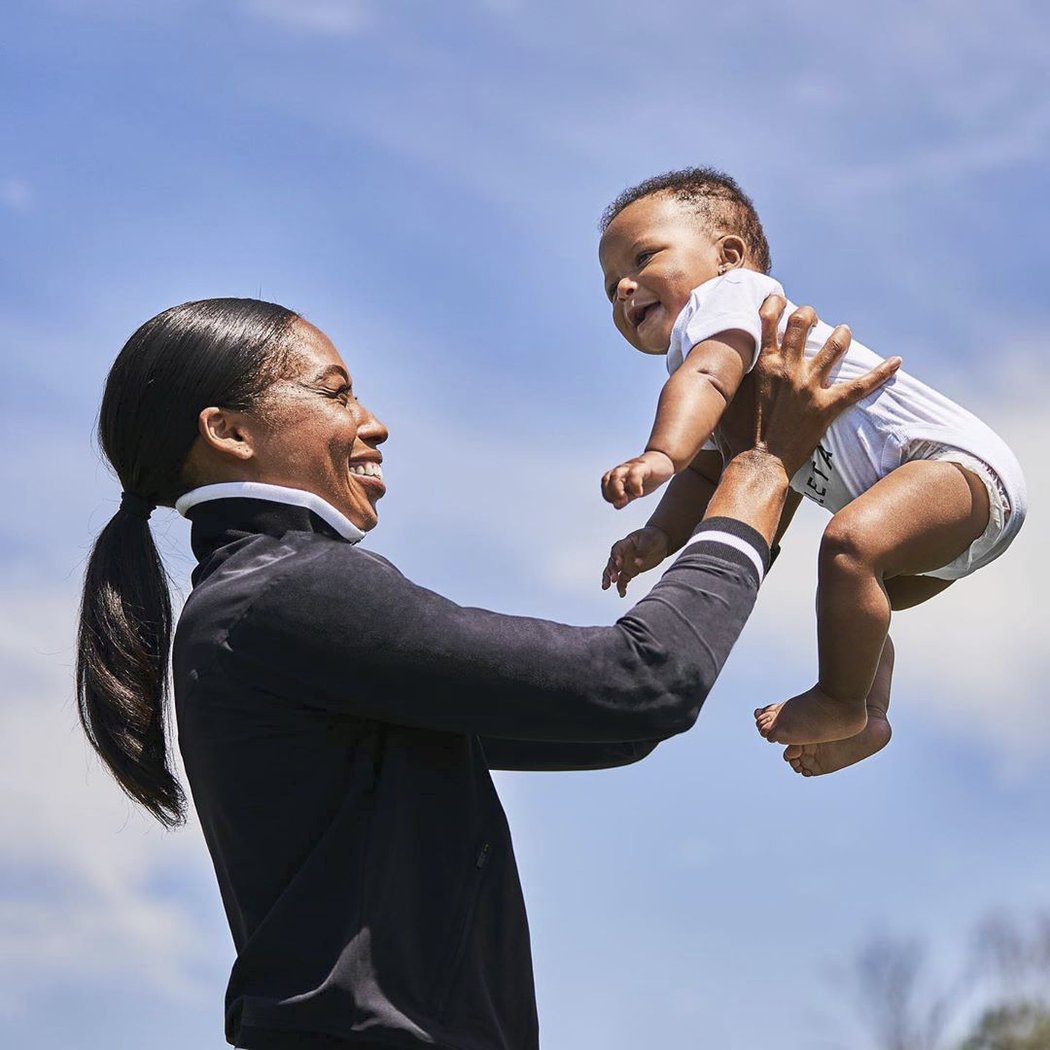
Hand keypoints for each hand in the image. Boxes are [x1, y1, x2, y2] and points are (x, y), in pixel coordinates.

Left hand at [601, 450, 675, 508]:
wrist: (663, 460)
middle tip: (621, 502)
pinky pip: (634, 474)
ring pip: (616, 475)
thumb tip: (616, 506)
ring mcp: (631, 467)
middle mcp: (621, 470)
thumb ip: (625, 498)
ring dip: (617, 489)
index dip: (608, 496)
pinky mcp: (643, 466)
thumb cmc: (646, 477)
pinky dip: (634, 485)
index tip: (619, 504)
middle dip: (610, 493)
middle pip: (606, 479)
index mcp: (617, 476)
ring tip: (625, 499)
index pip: (605, 485)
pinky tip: (639, 493)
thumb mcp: (634, 491)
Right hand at [601, 526, 670, 596]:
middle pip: (612, 562)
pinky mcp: (630, 571)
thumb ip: (643, 552)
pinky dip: (621, 587)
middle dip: (611, 571)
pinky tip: (622, 594)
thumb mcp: (650, 541)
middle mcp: (622, 554)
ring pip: (613, 572)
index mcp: (625, 543)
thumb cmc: (653, 537)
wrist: (661, 541)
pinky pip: (623, 580)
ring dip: (609, 579)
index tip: (619, 564)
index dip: (616, 557)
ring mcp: (625, 563)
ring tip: (605, 587)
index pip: (616, 550)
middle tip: (613, 579)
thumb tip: (637, 564)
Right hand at [727, 296, 900, 476]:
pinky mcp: (827, 406)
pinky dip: (880, 373)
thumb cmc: (736, 434)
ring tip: (842, 332)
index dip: (776, 303)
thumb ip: (728, 376)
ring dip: (840, 335)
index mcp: (762, 363)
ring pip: (835, 346)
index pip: (769, 318)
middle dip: (808, 314)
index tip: (780, 301)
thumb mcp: (724, 398)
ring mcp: (810, 386)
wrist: (758, 462)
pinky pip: (860, 387)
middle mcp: (788, 368)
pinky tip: (896, 362)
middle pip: (803, 323)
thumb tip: (718, 364)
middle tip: (811, 318)